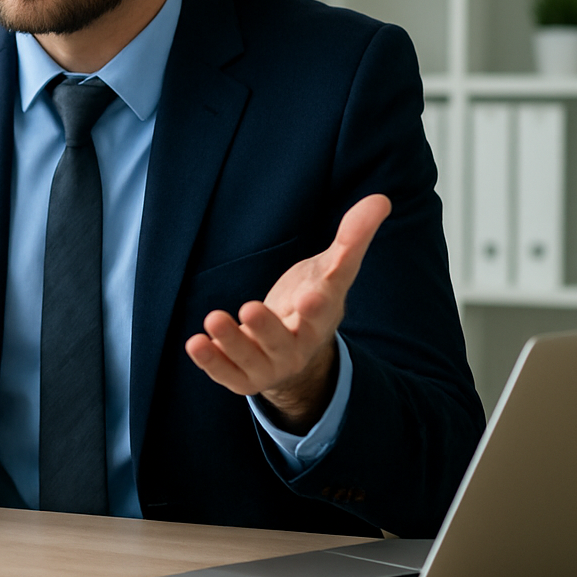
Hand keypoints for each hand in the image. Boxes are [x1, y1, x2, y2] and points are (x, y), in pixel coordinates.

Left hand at [184, 194, 391, 432]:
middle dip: (267, 328)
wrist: (295, 351)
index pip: (322, 314)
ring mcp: (268, 366)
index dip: (317, 307)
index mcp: (321, 321)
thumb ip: (353, 238)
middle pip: (283, 342)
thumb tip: (381, 200)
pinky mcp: (242, 377)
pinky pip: (225, 374)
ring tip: (213, 319)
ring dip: (231, 342)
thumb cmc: (313, 300)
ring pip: (250, 360)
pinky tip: (195, 343)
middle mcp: (296, 348)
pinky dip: (211, 362)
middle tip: (249, 307)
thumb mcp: (332, 271)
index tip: (311, 295)